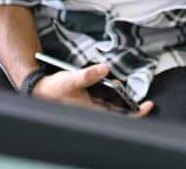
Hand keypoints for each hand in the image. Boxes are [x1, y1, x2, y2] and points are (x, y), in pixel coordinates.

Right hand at [31, 62, 153, 117]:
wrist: (38, 90)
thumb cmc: (52, 89)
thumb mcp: (71, 79)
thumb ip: (89, 74)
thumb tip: (105, 69)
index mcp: (91, 110)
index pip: (119, 116)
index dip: (135, 113)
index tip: (147, 105)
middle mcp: (92, 110)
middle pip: (118, 110)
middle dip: (128, 100)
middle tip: (134, 92)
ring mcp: (90, 106)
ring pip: (111, 103)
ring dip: (118, 94)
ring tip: (120, 83)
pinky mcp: (87, 101)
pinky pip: (104, 99)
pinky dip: (110, 91)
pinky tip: (109, 81)